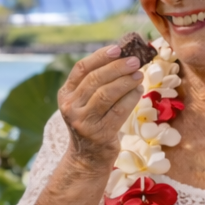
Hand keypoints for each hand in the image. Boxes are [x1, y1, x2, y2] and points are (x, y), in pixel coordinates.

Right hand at [57, 44, 143, 171]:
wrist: (88, 156)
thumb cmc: (92, 122)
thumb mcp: (84, 102)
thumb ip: (96, 82)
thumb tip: (123, 55)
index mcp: (65, 95)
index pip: (81, 69)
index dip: (100, 56)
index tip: (118, 48)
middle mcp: (70, 107)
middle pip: (95, 80)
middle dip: (118, 67)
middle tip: (135, 61)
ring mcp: (83, 121)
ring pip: (107, 94)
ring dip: (126, 81)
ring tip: (139, 74)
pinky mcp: (99, 133)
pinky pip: (119, 110)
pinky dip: (131, 97)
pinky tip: (138, 90)